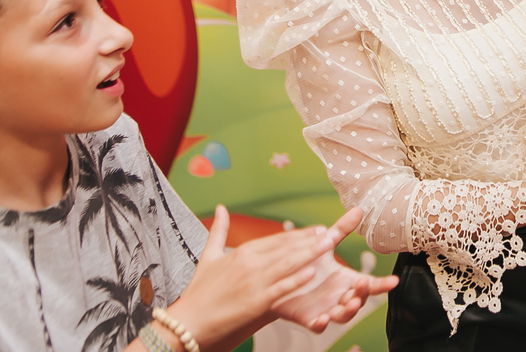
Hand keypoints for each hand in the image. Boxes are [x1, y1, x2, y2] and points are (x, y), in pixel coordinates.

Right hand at [169, 205, 335, 348]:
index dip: (300, 235)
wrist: (184, 324)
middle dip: (311, 241)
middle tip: (333, 233)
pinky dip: (296, 280)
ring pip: (287, 264)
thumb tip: (222, 207)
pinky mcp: (254, 302)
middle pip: (287, 249)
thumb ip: (219, 232)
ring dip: (311, 254)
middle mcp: (249, 263)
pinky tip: (312, 273)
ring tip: (330, 246)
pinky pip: (280, 288)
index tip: (319, 230)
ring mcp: (253, 282)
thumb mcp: (208, 258)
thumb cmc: (197, 294)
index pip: (277, 240)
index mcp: (241, 252)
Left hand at [272, 207, 397, 331]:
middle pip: (358, 299)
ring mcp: (327, 309)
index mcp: (347, 280)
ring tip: (349, 304)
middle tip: (362, 284)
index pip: (370, 284)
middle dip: (362, 294)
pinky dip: (320, 323)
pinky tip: (322, 318)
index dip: (382, 284)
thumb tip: (358, 209)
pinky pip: (317, 325)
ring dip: (347, 312)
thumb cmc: (307, 263)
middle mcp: (340, 296)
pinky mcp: (309, 318)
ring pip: (342, 315)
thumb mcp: (325, 244)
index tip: (394, 280)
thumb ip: (341, 230)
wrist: (280, 279)